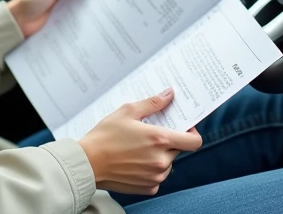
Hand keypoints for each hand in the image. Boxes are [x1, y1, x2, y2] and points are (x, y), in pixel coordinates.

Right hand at [78, 89, 202, 195]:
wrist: (87, 163)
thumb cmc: (104, 136)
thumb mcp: (127, 112)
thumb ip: (152, 103)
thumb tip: (169, 95)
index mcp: (160, 140)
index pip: (194, 141)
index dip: (192, 133)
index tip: (184, 128)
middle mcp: (161, 161)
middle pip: (178, 150)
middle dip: (168, 141)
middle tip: (150, 135)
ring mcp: (156, 176)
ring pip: (168, 164)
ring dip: (159, 156)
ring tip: (139, 149)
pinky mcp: (149, 188)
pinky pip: (157, 177)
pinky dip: (150, 170)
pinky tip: (134, 162)